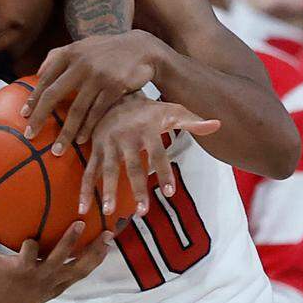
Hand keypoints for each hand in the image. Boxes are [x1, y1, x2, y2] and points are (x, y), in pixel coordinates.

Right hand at [0, 200, 110, 302]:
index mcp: (19, 269)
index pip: (28, 254)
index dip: (31, 244)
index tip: (33, 235)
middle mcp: (39, 277)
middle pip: (58, 260)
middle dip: (70, 243)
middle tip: (81, 222)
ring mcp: (51, 285)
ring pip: (77, 270)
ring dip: (94, 254)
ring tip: (109, 236)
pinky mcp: (57, 290)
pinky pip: (79, 276)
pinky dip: (92, 263)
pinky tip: (104, 249)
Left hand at [23, 31, 160, 151]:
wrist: (142, 48)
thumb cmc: (108, 50)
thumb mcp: (83, 45)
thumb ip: (59, 54)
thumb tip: (38, 72)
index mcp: (70, 53)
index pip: (45, 78)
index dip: (34, 98)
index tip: (24, 115)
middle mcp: (81, 63)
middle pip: (54, 95)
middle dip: (40, 118)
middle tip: (30, 135)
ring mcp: (98, 76)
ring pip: (76, 109)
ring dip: (66, 132)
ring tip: (58, 149)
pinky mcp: (114, 87)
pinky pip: (97, 112)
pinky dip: (88, 128)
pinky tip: (80, 140)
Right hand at [78, 96, 220, 216]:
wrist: (116, 91)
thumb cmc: (150, 109)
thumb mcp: (172, 111)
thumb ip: (193, 121)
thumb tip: (219, 124)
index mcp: (147, 129)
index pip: (158, 153)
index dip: (164, 171)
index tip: (170, 192)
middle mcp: (126, 137)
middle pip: (132, 165)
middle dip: (137, 188)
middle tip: (143, 211)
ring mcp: (108, 143)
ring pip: (107, 169)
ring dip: (108, 191)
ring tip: (110, 211)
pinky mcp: (95, 148)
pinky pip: (88, 170)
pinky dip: (84, 189)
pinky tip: (83, 209)